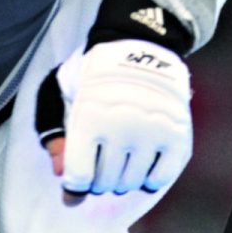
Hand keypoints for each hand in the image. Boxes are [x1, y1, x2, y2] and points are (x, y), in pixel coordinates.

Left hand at [37, 40, 191, 201]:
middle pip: (104, 183)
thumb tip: (61, 175)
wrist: (141, 47)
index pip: (79, 176)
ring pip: (130, 183)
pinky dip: (148, 179)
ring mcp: (152, 131)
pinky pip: (159, 179)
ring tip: (121, 158)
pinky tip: (143, 163)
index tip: (79, 178)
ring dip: (122, 179)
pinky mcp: (177, 135)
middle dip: (98, 179)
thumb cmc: (94, 77)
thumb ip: (54, 136)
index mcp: (89, 116)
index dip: (75, 185)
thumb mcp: (60, 94)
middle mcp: (122, 125)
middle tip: (101, 161)